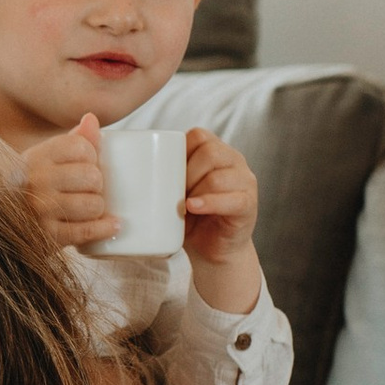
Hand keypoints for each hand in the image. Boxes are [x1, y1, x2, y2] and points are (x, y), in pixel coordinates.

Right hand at [17, 114, 120, 253]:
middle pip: (92, 176)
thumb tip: (91, 119)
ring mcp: (40, 210)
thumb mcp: (48, 159)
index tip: (87, 163)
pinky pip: (87, 231)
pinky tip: (112, 224)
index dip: (92, 155)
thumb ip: (75, 138)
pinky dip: (104, 228)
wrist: (7, 220)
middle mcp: (35, 181)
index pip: (81, 147)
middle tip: (89, 188)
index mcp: (37, 156)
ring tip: (90, 206)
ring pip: (93, 204)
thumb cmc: (37, 184)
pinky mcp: (47, 236)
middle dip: (97, 183)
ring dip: (98, 207)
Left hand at [180, 128, 259, 265]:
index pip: (198, 136)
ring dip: (195, 191)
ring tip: (182, 206)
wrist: (212, 248)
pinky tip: (193, 207)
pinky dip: (209, 203)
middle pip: (210, 152)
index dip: (179, 152)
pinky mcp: (248, 204)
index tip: (167, 173)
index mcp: (217, 151)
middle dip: (186, 173)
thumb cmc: (191, 216)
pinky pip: (232, 199)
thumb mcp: (177, 191)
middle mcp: (234, 161)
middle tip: (174, 194)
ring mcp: (245, 182)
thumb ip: (167, 176)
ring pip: (217, 177)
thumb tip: (136, 172)